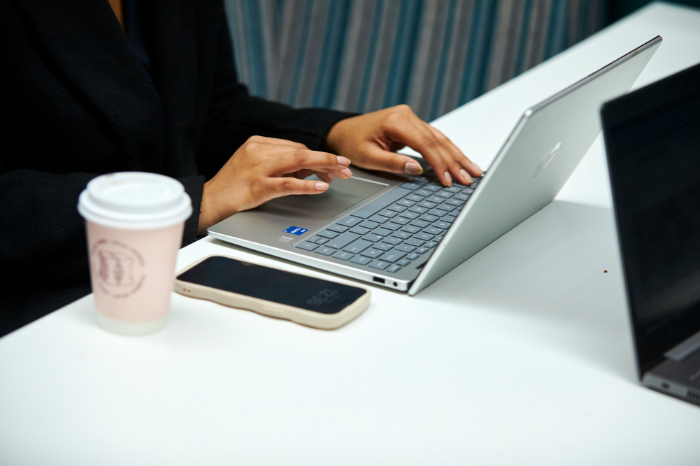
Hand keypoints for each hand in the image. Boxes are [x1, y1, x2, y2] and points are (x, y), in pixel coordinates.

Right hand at [198, 136, 351, 233]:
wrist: (211, 201)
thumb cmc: (235, 186)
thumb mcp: (256, 167)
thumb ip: (280, 164)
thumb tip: (312, 167)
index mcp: (258, 142)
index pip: (296, 147)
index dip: (318, 157)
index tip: (334, 166)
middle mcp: (258, 151)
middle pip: (300, 152)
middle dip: (326, 160)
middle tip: (345, 169)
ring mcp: (257, 168)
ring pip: (298, 162)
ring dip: (323, 167)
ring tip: (341, 173)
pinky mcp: (258, 186)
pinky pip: (288, 183)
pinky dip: (307, 185)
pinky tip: (321, 187)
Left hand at [325, 105, 481, 186]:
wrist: (342, 131)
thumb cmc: (352, 144)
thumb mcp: (368, 157)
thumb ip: (393, 163)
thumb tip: (418, 169)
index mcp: (396, 120)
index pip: (425, 144)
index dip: (439, 163)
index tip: (449, 180)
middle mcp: (407, 115)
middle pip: (437, 140)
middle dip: (454, 161)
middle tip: (469, 179)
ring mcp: (412, 118)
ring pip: (440, 138)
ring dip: (457, 156)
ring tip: (473, 171)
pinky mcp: (414, 124)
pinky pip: (435, 139)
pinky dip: (448, 151)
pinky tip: (461, 161)